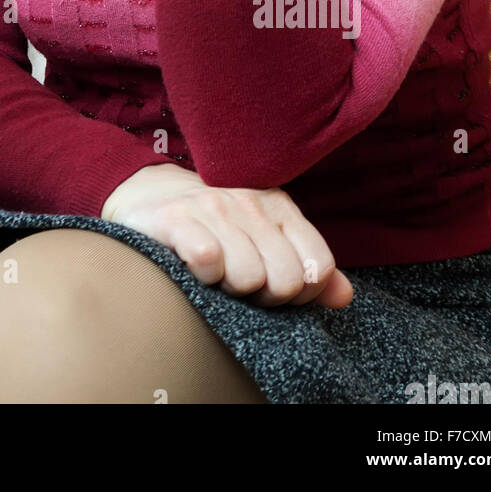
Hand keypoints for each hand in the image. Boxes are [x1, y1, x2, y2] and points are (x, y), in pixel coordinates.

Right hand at [101, 162, 352, 308]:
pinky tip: (193, 267)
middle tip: (240, 285)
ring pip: (248, 277)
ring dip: (230, 289)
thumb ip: (307, 269)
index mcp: (279, 206)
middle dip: (264, 297)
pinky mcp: (176, 217)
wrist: (146, 193)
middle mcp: (250, 201)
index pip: (318, 265)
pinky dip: (203, 275)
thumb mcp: (265, 240)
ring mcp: (212, 206)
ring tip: (216, 274)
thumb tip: (344, 296)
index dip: (303, 292)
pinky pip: (208, 260)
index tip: (276, 290)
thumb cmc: (214, 227)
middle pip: (285, 280)